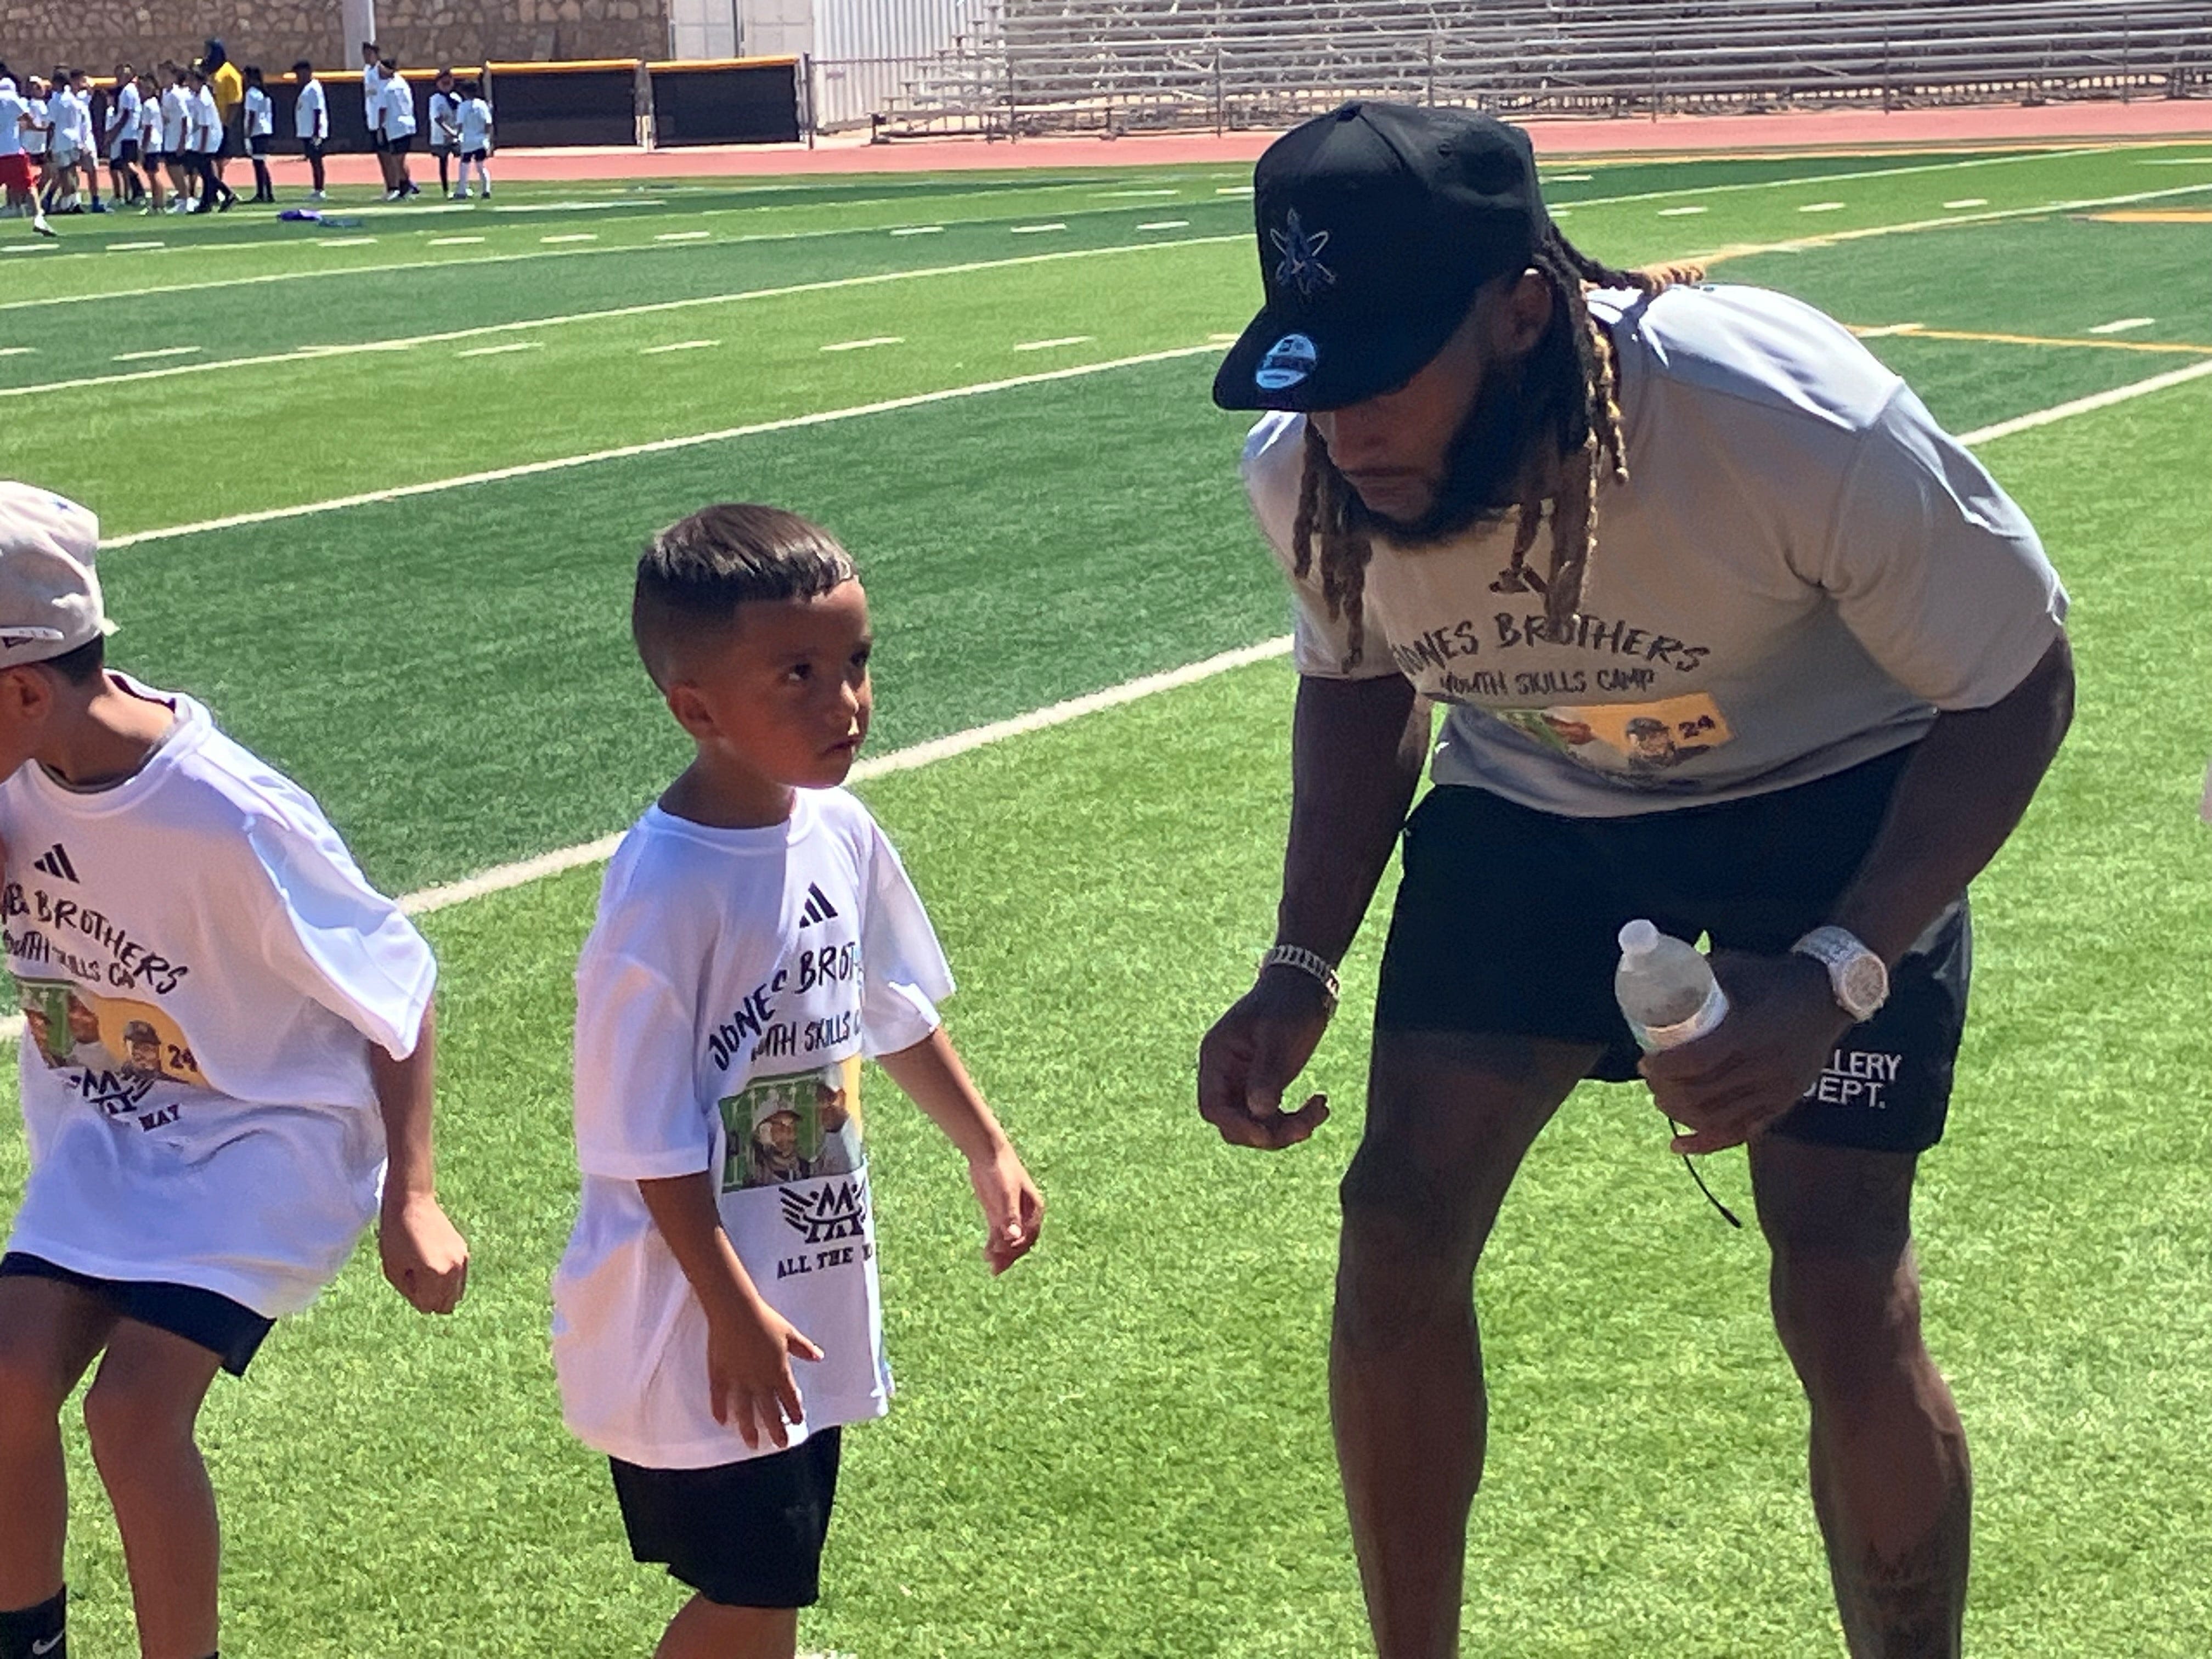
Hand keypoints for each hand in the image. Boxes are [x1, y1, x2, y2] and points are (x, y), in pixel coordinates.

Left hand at [378, 1192, 468, 1313]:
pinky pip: (459, 1279)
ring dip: (441, 1291)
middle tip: (415, 1280)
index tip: (406, 1279)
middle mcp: (453, 1269)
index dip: (413, 1298)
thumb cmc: (396, 1236)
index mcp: (435, 1274)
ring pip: (456, 1294)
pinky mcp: (464, 1251)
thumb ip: (410, 1293)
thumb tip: (426, 1304)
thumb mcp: (393, 1270)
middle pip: (447, 1305)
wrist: (412, 1203)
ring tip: (425, 1272)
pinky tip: (434, 1263)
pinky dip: (448, 1279)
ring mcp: (462, 1260)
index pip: (427, 1306)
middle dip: (430, 1299)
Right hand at [706, 1298, 823, 1450]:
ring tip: (752, 1444)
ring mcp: (738, 1379)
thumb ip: (803, 1348)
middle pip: (769, 1411)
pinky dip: (720, 1409)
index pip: (788, 1396)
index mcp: (778, 1370)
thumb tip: (819, 1357)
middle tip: (780, 1444)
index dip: (794, 1410)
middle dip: (776, 1429)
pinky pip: (719, 1396)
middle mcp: (759, 1380)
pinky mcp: (720, 1374)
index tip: (799, 1422)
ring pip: (744, 1410)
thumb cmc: (764, 1319)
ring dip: (749, 1429)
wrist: (736, 1311)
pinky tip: (722, 1422)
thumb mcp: (789, 1332)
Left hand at [967, 1142, 1043, 1273]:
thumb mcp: (1005, 1193)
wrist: (987, 1153)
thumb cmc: (1001, 1170)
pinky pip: (998, 1234)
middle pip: (1020, 1241)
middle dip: (1010, 1256)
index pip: (1029, 1235)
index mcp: (1034, 1208)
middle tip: (996, 1269)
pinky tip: (986, 1254)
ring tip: (991, 1268)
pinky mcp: (998, 1213)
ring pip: (1009, 1240)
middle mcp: (1025, 1214)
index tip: (1004, 1253)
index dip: (1018, 1248)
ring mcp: (1011, 1214)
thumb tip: (1012, 1237)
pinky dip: (994, 1245)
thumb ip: (1009, 1215)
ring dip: (1001, 1254)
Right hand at [1196, 966, 1333, 1149]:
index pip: (1214, 1106)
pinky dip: (1296, 1119)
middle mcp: (1225, 1073)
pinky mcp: (1264, 1086)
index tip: (1267, 1134)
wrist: (1303, 985)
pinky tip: (1320, 1105)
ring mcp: (1244, 1081)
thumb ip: (1267, 1073)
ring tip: (1320, 1108)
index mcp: (1217, 1057)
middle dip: (1269, 1131)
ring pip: (1256, 1124)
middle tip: (1305, 1126)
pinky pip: (1273, 1117)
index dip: (1237, 1125)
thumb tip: (1260, 1112)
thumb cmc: (1287, 1003)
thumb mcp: (1278, 1035)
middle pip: (1234, 1123)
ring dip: (1287, 1128)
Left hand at [1640, 951, 1852, 1155]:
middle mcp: (1766, 1066)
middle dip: (1666, 1090)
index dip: (1664, 1067)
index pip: (1696, 1060)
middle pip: (1701, 1093)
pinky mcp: (1784, 1103)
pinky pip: (1740, 1132)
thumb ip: (1698, 979)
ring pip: (1716, 1117)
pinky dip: (1707, 1141)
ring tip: (1661, 1100)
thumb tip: (1653, 983)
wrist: (1829, 995)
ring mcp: (1778, 1089)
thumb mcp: (1734, 968)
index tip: (1645, 1061)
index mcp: (1751, 1031)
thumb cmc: (1773, 977)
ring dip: (1681, 1113)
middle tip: (1650, 1079)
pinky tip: (1680, 1145)